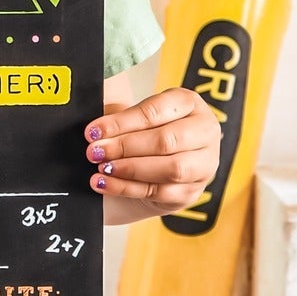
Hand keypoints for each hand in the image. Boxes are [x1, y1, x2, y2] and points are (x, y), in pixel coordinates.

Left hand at [85, 87, 222, 225]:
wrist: (155, 164)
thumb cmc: (144, 132)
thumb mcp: (133, 115)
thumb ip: (117, 114)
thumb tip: (91, 122)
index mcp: (189, 103)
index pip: (156, 110)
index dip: (122, 122)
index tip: (93, 131)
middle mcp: (205, 132)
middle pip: (166, 140)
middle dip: (125, 147)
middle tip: (95, 151)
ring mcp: (204, 164)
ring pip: (171, 169)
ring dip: (130, 169)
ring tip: (102, 168)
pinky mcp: (192, 191)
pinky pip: (161, 192)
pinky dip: (128, 188)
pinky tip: (105, 183)